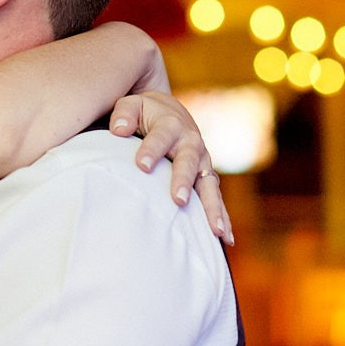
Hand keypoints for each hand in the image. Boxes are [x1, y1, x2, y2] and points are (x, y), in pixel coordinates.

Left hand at [109, 92, 233, 244]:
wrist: (170, 112)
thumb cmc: (144, 113)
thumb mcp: (132, 106)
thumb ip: (124, 114)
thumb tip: (118, 130)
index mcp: (171, 124)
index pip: (161, 137)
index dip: (152, 150)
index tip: (142, 166)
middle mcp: (191, 143)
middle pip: (189, 161)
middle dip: (184, 180)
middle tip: (178, 200)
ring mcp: (202, 162)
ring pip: (209, 184)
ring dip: (212, 207)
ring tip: (214, 231)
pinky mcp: (206, 177)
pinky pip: (215, 198)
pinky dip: (222, 217)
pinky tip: (226, 239)